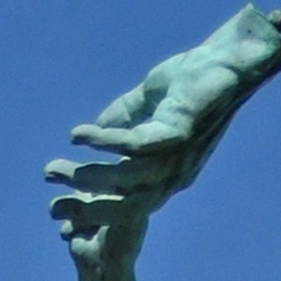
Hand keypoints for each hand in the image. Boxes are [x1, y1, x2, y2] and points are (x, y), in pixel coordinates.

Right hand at [47, 3, 280, 264]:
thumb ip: (118, 121)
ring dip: (88, 177)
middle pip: (126, 206)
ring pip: (126, 180)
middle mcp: (174, 175)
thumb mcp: (146, 105)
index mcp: (167, 174)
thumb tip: (88, 135)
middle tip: (52, 207)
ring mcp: (179, 157)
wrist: (227, 58)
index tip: (62, 221)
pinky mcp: (179, 132)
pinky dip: (103, 141)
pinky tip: (78, 136)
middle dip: (87, 208)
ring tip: (57, 169)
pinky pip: (133, 145)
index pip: (127, 207)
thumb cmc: (189, 79)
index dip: (96, 216)